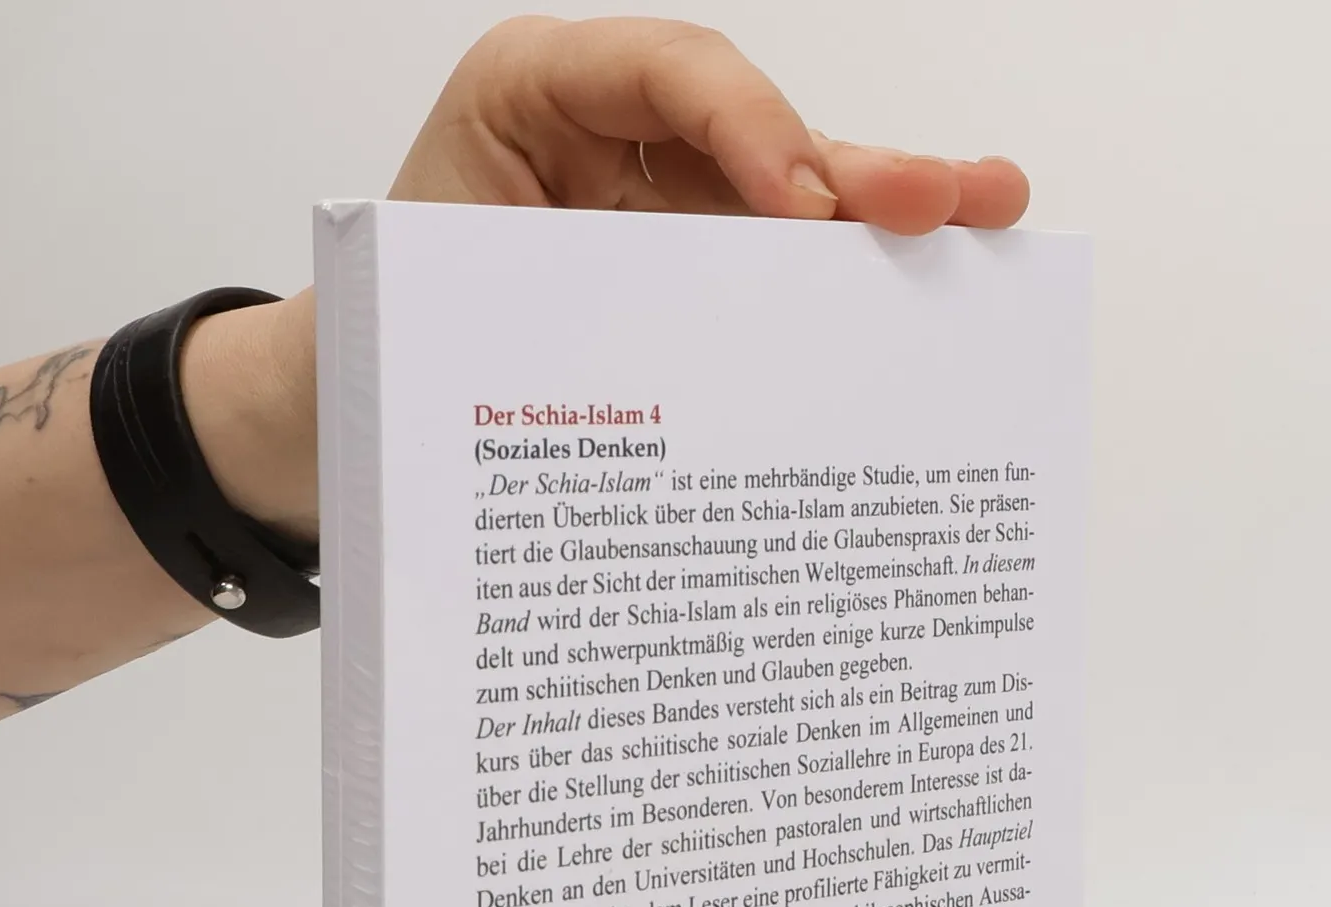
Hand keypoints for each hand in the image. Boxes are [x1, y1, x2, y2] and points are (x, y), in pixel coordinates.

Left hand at [191, 17, 1029, 542]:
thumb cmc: (377, 338)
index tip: (800, 207)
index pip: (662, 73)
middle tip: (937, 201)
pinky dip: (848, 288)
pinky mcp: (689, 277)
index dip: (744, 125)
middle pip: (754, 133)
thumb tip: (664, 350)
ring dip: (885, 216)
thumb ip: (538, 294)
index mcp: (533, 97)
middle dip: (852, 169)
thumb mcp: (429, 297)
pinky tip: (933, 283)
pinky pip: (776, 273)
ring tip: (984, 216)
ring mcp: (661, 206)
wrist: (346, 409)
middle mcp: (612, 136)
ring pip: (786, 201)